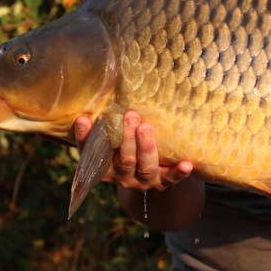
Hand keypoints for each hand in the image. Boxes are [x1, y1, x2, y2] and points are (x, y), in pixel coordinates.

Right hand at [74, 110, 192, 190]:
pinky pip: (171, 179)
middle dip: (126, 137)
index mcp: (105, 167)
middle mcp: (121, 176)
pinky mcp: (162, 183)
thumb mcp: (116, 139)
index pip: (91, 154)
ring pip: (145, 167)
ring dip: (146, 147)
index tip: (83, 118)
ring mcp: (142, 181)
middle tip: (130, 115)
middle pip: (123, 159)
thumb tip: (109, 87)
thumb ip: (112, 123)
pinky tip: (187, 164)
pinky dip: (179, 173)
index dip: (85, 138)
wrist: (151, 175)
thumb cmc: (128, 147)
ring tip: (146, 127)